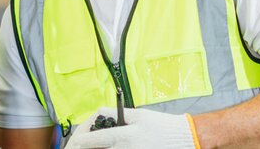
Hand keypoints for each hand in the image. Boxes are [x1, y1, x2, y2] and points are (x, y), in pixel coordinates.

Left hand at [64, 108, 197, 148]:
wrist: (184, 139)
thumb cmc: (161, 126)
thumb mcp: (138, 115)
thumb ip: (116, 113)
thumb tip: (99, 113)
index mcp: (124, 136)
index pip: (95, 140)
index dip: (82, 141)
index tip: (75, 142)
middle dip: (89, 147)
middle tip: (83, 145)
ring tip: (96, 145)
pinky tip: (113, 147)